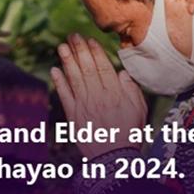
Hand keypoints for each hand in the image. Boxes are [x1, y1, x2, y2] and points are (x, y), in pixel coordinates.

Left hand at [50, 34, 146, 157]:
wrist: (114, 158)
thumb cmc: (129, 133)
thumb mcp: (139, 110)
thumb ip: (131, 90)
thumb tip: (122, 73)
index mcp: (115, 94)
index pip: (103, 68)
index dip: (95, 52)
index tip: (89, 40)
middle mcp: (98, 97)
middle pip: (87, 69)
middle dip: (79, 50)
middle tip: (73, 36)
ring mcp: (84, 106)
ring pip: (74, 79)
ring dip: (67, 61)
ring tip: (62, 46)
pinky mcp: (73, 116)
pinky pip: (65, 96)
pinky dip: (59, 82)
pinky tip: (54, 70)